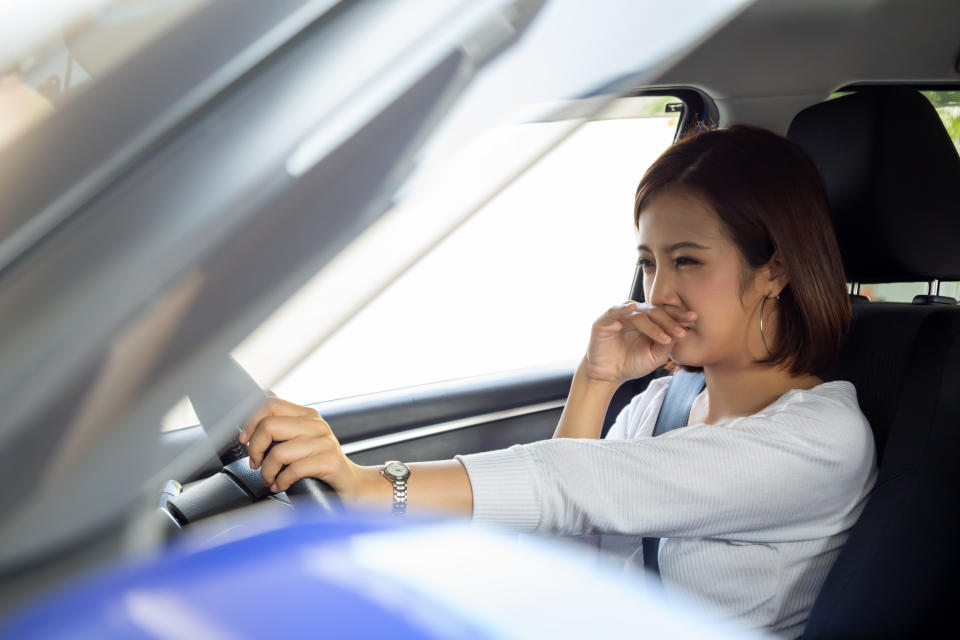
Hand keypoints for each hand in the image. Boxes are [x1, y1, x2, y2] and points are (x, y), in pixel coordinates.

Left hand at [238, 396, 367, 499]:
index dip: (251, 422)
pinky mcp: (329, 462)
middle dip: (255, 449)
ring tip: (270, 479)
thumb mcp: (302, 439)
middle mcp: (317, 425)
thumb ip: (284, 422)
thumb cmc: (321, 465)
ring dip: (267, 472)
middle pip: (270, 426)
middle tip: (256, 464)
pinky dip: (281, 482)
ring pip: (278, 452)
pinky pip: (293, 470)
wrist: (350, 485)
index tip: (245, 440)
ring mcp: (324, 442)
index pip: (271, 405)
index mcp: (308, 415)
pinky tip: (281, 485)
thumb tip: (265, 396)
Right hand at [583, 301, 696, 383]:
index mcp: (648, 321)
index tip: (694, 319)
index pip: (665, 313)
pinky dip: (624, 309)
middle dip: (671, 320)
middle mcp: (635, 315)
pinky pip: (615, 310)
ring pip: (640, 313)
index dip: (679, 315)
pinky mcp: (605, 320)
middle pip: (655, 311)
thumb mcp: (655, 356)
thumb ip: (667, 344)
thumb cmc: (631, 365)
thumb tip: (681, 331)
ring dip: (654, 324)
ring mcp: (620, 316)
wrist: (608, 377)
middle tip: (683, 328)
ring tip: (665, 337)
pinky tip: (633, 310)